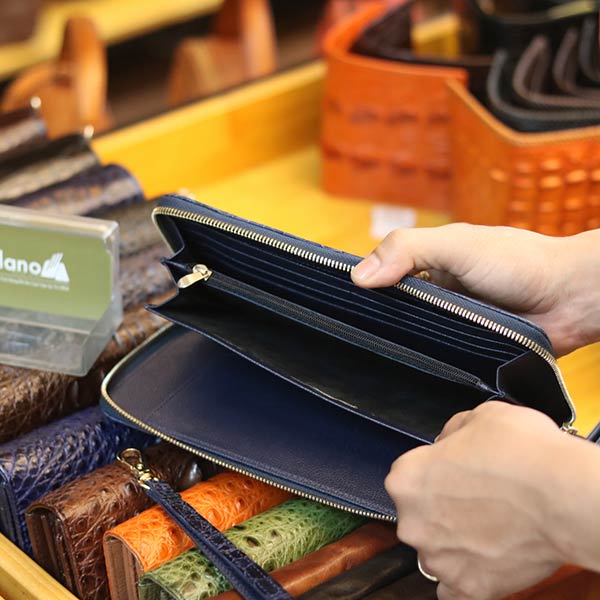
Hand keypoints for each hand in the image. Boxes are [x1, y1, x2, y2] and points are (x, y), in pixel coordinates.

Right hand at [351, 224, 599, 355]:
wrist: (570, 299)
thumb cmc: (519, 262)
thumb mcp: (457, 245)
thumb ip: (408, 249)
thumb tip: (359, 275)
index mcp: (428, 263)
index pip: (382, 275)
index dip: (361, 287)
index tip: (336, 304)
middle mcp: (435, 293)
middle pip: (391, 309)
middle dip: (374, 320)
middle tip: (348, 339)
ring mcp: (448, 323)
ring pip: (409, 336)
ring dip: (397, 344)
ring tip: (369, 360)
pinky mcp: (463, 350)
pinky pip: (433, 359)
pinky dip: (421, 363)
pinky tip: (404, 372)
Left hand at [385, 402, 599, 599]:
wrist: (564, 495)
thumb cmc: (523, 454)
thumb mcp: (478, 417)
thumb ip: (450, 433)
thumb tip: (448, 443)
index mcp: (406, 478)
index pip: (409, 475)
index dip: (435, 470)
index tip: (456, 472)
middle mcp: (412, 521)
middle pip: (418, 514)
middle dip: (441, 507)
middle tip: (477, 498)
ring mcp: (439, 559)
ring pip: (435, 550)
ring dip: (454, 541)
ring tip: (490, 527)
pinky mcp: (468, 587)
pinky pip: (454, 588)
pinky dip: (467, 575)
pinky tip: (484, 559)